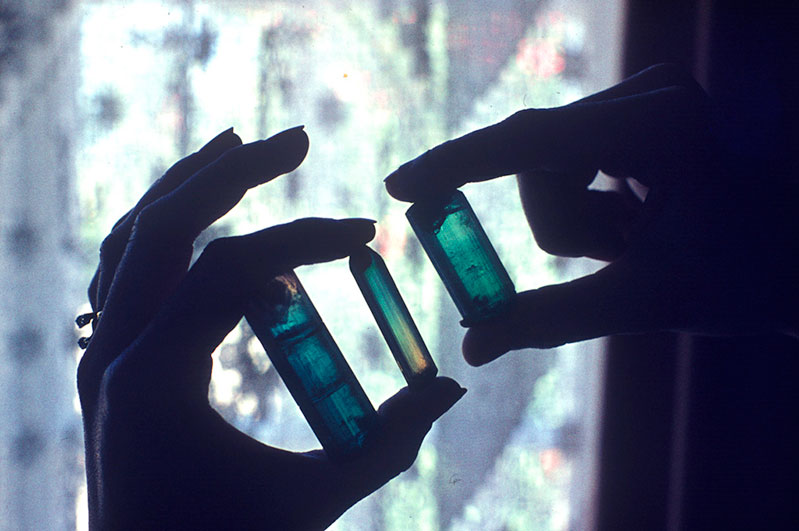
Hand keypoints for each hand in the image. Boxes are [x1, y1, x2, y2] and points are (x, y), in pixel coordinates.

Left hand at [77, 127, 465, 529]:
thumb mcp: (315, 500)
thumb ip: (391, 443)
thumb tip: (456, 388)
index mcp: (155, 380)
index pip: (229, 270)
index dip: (303, 240)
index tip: (364, 235)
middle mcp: (114, 355)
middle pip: (164, 227)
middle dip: (232, 172)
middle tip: (296, 138)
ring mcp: (103, 356)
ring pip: (132, 241)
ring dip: (185, 186)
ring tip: (237, 146)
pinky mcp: (112, 363)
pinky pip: (126, 274)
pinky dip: (163, 231)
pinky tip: (200, 214)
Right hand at [385, 64, 796, 363]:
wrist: (797, 254)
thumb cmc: (742, 278)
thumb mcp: (640, 302)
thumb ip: (547, 320)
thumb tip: (470, 347)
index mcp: (661, 130)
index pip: (529, 142)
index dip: (456, 165)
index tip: (401, 186)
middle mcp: (650, 93)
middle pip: (534, 165)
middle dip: (561, 228)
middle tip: (620, 254)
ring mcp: (643, 92)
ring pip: (544, 168)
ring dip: (575, 220)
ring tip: (638, 237)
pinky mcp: (634, 104)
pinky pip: (564, 157)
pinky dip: (585, 202)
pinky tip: (639, 214)